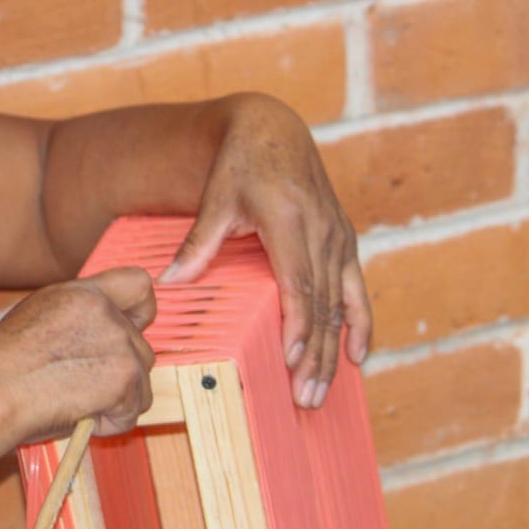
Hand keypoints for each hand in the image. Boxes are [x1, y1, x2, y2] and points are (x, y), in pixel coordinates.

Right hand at [0, 266, 155, 441]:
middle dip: (120, 376)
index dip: (140, 314)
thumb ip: (77, 322)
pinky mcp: (125, 376)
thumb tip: (99, 346)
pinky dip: (107, 425)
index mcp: (81, 294)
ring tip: (72, 405)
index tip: (130, 333)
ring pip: (140, 386)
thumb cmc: (0, 369)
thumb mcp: (38, 320)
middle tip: (82, 390)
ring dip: (115, 403)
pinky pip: (130, 413)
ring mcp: (119, 343)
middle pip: (142, 349)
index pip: (138, 285)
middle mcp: (105, 311)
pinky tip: (76, 416)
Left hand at [157, 93, 371, 409]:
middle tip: (305, 399)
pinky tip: (359, 356)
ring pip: (340, 304)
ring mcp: (338, 237)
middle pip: (322, 304)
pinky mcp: (344, 240)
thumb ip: (199, 243)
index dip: (298, 325)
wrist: (274, 130)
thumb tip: (169, 283)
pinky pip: (356, 289)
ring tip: (322, 392)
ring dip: (334, 351)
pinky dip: (359, 323)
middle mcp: (321, 231)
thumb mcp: (215, 198)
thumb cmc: (240, 164)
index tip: (291, 361)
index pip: (297, 283)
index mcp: (289, 220)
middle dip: (316, 356)